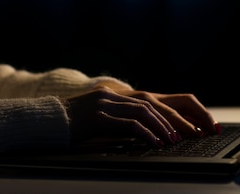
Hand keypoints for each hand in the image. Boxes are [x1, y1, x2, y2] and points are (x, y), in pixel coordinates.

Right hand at [62, 86, 220, 147]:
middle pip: (155, 104)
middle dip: (177, 118)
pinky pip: (129, 124)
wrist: (46, 121)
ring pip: (145, 112)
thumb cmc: (73, 124)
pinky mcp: (99, 117)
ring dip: (164, 127)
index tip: (192, 125)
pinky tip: (155, 144)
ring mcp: (107, 104)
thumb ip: (122, 120)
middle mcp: (116, 95)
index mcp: (118, 96)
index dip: (174, 112)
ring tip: (176, 140)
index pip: (154, 101)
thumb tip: (147, 134)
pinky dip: (146, 134)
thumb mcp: (101, 118)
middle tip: (193, 133)